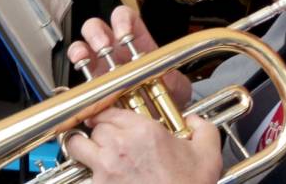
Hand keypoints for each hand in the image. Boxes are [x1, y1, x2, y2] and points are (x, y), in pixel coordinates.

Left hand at [65, 108, 221, 183]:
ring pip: (78, 144)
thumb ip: (203, 130)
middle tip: (107, 140)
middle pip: (95, 127)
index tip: (108, 120)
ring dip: (82, 146)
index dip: (108, 115)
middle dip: (100, 132)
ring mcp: (106, 167)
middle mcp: (120, 146)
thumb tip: (193, 120)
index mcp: (144, 132)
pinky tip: (97, 173)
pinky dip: (87, 170)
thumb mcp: (207, 157)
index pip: (111, 111)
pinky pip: (83, 171)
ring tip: (89, 151)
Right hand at [67, 6, 190, 106]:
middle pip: (97, 26)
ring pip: (82, 43)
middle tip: (104, 46)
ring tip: (86, 58)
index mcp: (135, 41)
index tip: (124, 34)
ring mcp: (100, 64)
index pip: (124, 17)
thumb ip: (174, 81)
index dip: (121, 20)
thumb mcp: (178, 86)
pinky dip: (76, 66)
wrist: (158, 119)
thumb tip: (167, 81)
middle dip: (98, 33)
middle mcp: (114, 49)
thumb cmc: (167, 97)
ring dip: (82, 47)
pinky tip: (80, 68)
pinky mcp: (91, 82)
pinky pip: (77, 68)